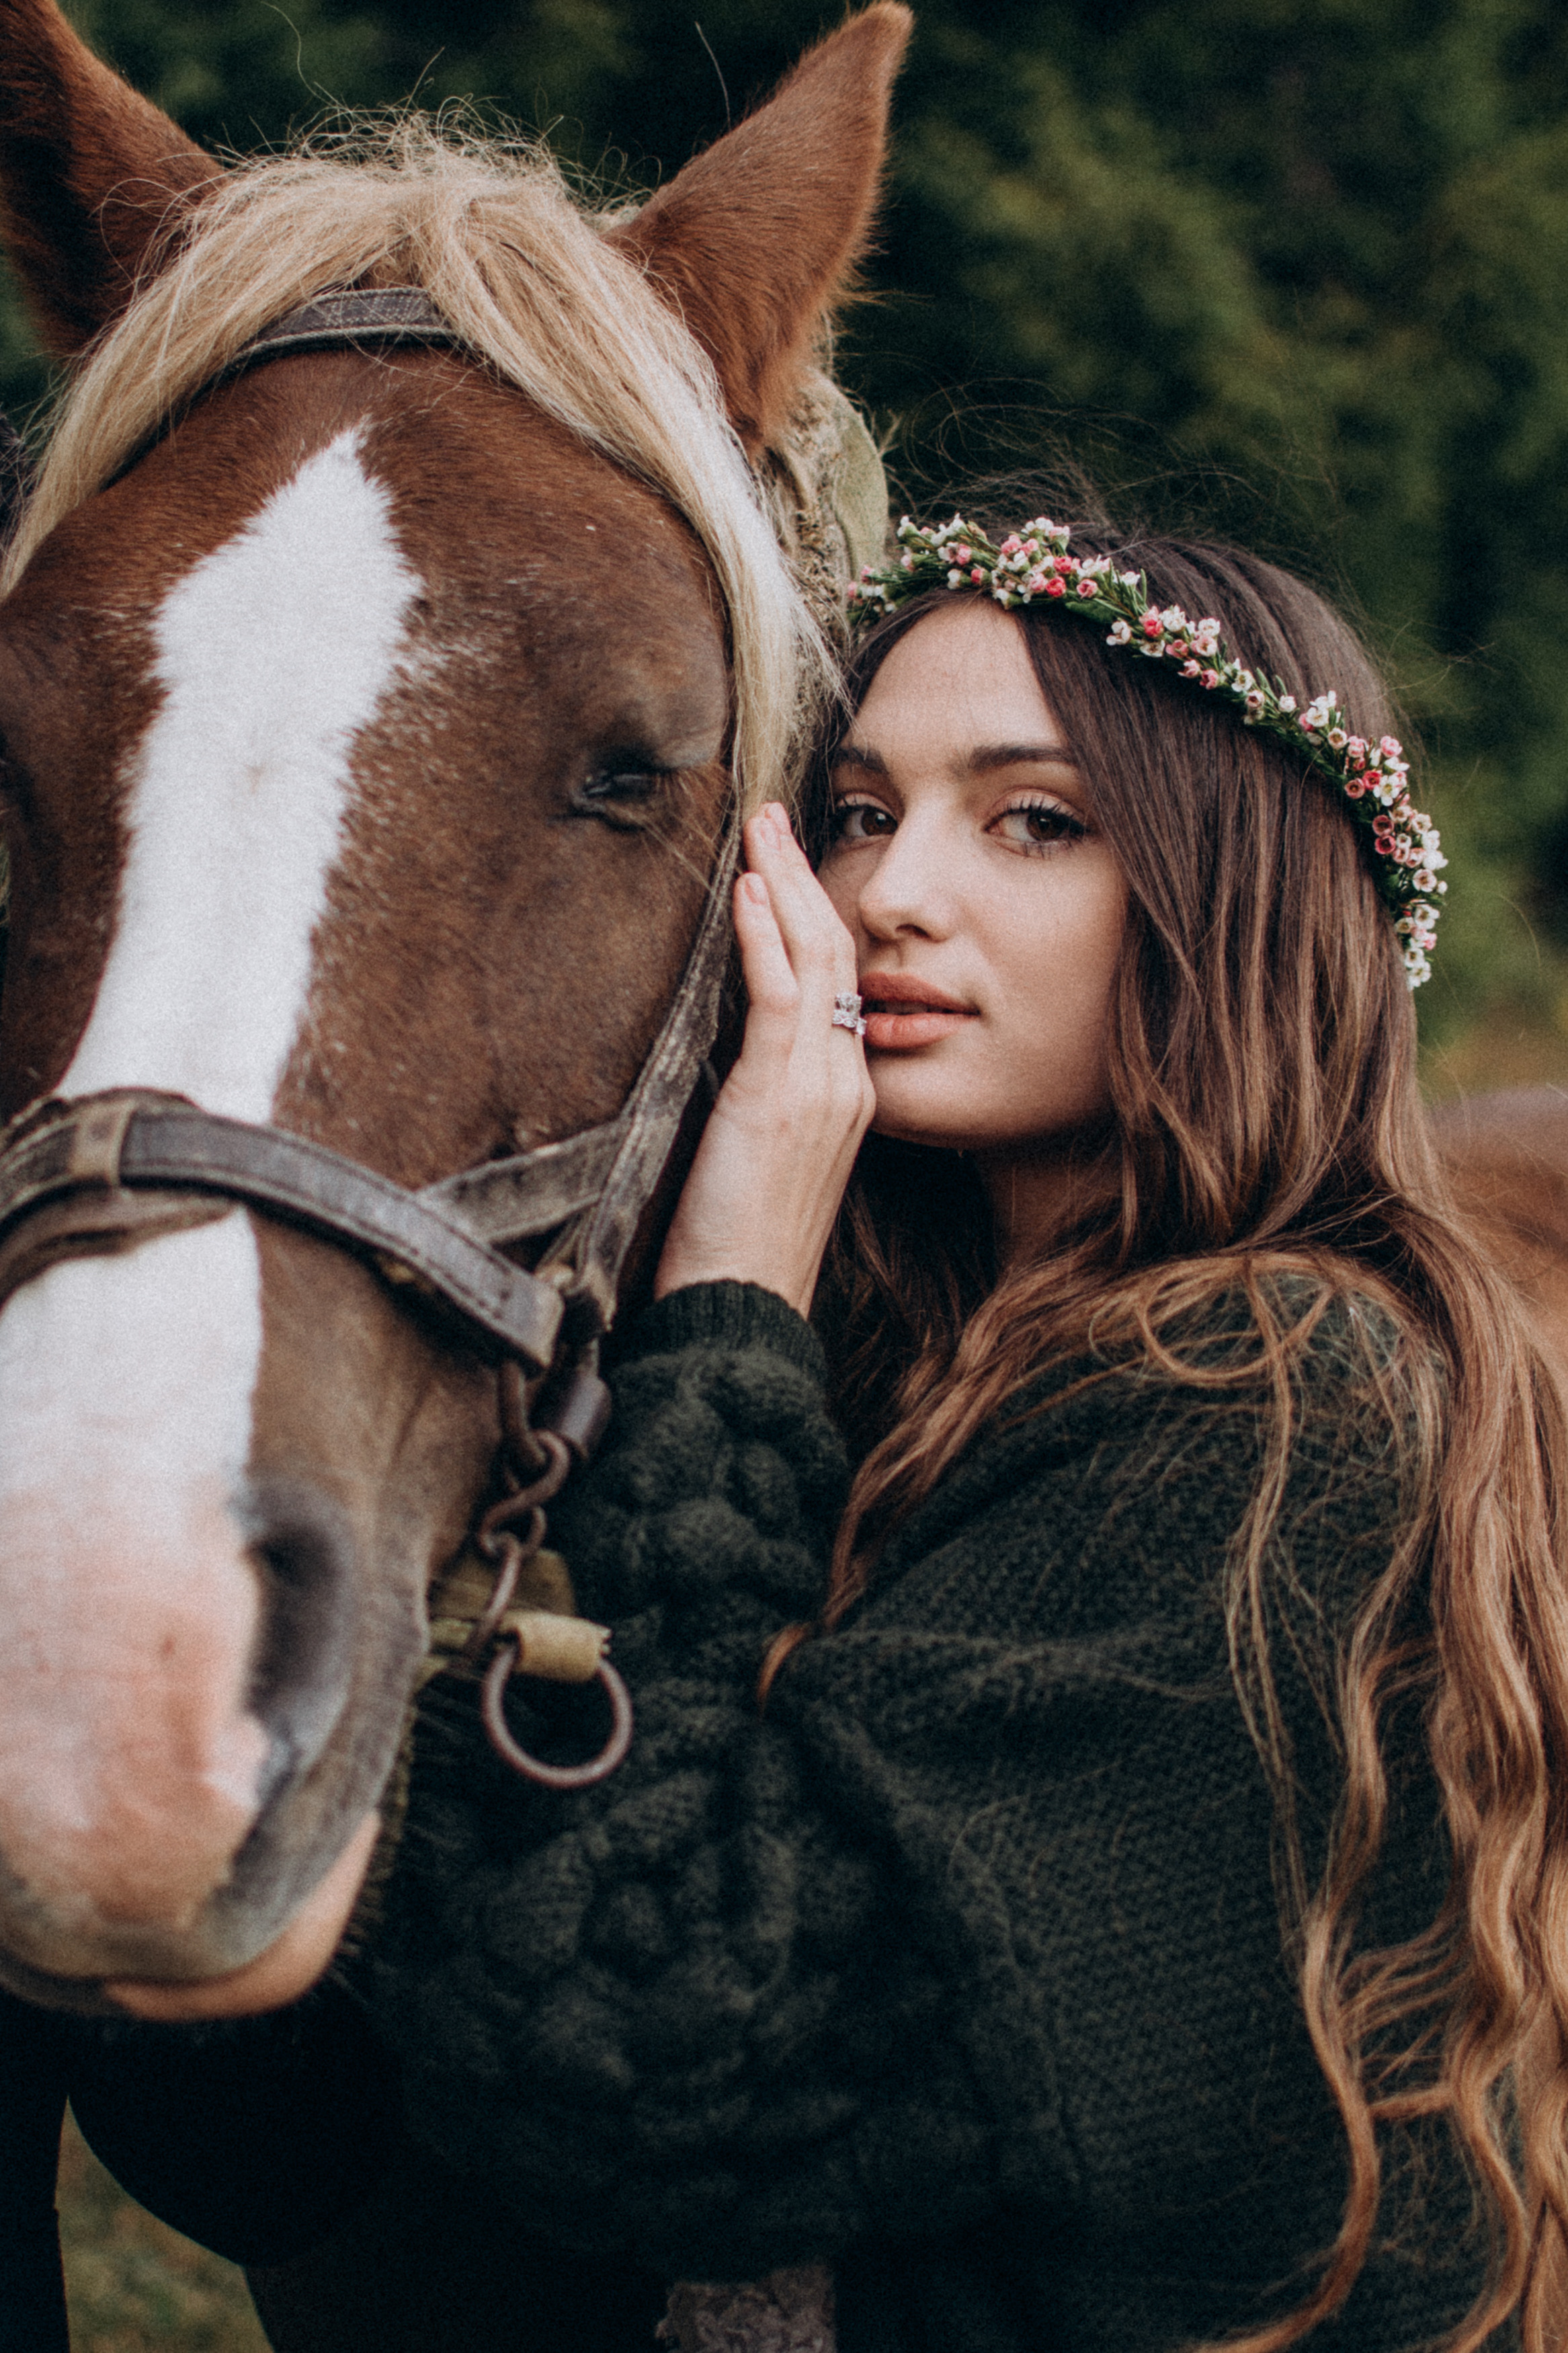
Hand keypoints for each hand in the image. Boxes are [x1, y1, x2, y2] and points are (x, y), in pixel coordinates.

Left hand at [654, 803, 874, 1316]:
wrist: (741, 1307)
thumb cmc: (735, 1244)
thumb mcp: (758, 1157)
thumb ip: (759, 1097)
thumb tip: (728, 1054)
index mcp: (843, 1093)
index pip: (837, 981)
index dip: (811, 914)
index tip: (781, 864)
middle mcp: (843, 1082)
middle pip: (836, 954)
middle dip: (802, 877)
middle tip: (775, 817)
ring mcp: (820, 1088)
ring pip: (816, 962)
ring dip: (784, 886)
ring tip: (762, 829)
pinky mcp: (782, 1098)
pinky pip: (782, 999)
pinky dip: (764, 939)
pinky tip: (748, 893)